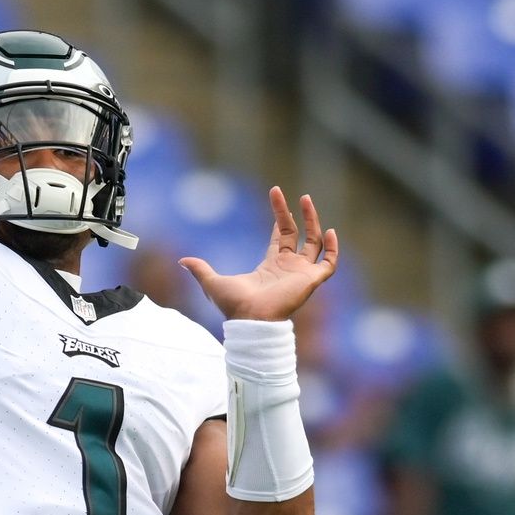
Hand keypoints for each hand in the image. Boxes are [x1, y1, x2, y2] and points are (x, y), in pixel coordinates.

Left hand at [179, 187, 336, 321]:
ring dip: (314, 222)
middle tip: (296, 195)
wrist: (250, 319)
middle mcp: (288, 268)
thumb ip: (200, 269)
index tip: (277, 197)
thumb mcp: (212, 282)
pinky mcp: (311, 280)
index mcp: (270, 266)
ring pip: (315, 243)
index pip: (280, 237)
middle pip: (297, 235)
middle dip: (295, 214)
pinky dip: (333, 249)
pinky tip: (331, 231)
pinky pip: (329, 263)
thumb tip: (181, 260)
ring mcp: (301, 274)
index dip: (280, 218)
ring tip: (307, 200)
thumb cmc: (233, 306)